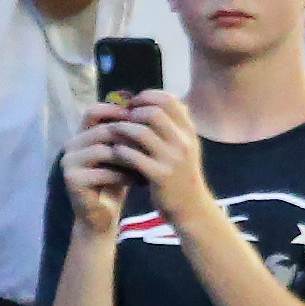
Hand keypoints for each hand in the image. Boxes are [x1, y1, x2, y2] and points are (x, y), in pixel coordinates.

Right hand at [59, 99, 136, 234]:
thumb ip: (127, 134)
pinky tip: (139, 180)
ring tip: (147, 162)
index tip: (141, 120)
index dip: (117, 111)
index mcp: (81, 134)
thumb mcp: (122, 154)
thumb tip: (147, 109)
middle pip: (102, 130)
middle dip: (128, 136)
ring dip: (128, 156)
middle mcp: (71, 144)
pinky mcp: (72, 180)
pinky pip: (102, 172)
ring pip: (102, 150)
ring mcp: (69, 162)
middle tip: (151, 143)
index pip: (94, 111)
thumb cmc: (115, 181)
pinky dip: (123, 175)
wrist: (102, 215)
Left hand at [107, 92, 211, 226]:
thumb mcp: (184, 146)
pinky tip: (115, 152)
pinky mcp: (160, 177)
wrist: (191, 208)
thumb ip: (172, 124)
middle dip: (133, 113)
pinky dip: (121, 151)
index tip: (133, 104)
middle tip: (122, 120)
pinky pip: (133, 156)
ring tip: (113, 134)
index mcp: (188, 131)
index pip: (168, 100)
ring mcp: (172, 160)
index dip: (147, 97)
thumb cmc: (181, 174)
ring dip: (122, 130)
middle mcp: (183, 142)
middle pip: (154, 113)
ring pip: (141, 133)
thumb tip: (152, 99)